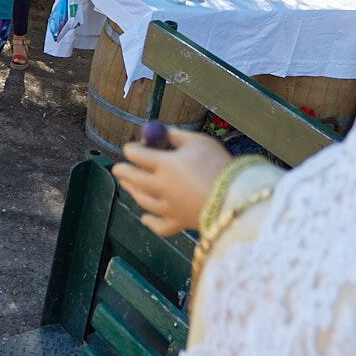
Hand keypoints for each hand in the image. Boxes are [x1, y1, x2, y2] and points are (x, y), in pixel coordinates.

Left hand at [112, 130, 231, 236]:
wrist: (237, 197)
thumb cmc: (218, 164)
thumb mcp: (199, 142)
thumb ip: (178, 135)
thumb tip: (163, 131)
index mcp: (163, 165)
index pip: (136, 155)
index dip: (132, 149)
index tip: (133, 147)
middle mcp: (160, 187)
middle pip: (133, 179)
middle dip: (123, 171)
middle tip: (118, 168)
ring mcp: (167, 208)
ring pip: (142, 200)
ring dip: (132, 191)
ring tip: (128, 185)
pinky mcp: (178, 223)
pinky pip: (159, 225)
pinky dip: (149, 221)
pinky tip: (144, 217)